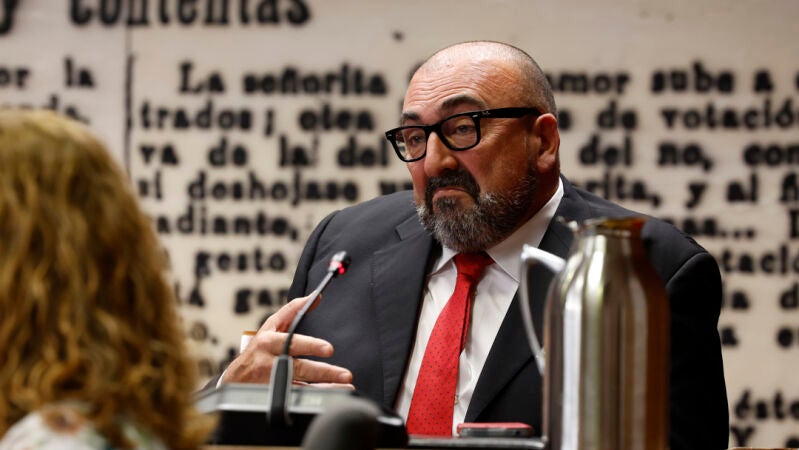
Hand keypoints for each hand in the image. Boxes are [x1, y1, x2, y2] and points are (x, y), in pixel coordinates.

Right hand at [221, 294, 353, 385]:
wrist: (236, 378)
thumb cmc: (259, 348)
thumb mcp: (270, 326)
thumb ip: (293, 310)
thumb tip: (315, 297)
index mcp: (269, 341)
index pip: (292, 342)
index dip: (311, 345)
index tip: (328, 349)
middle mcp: (270, 362)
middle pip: (299, 368)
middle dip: (323, 372)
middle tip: (344, 374)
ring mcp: (273, 381)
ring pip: (302, 386)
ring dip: (326, 387)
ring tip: (346, 386)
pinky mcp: (276, 395)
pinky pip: (299, 397)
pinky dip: (318, 396)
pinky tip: (334, 395)